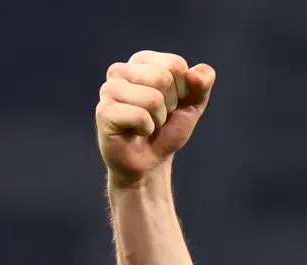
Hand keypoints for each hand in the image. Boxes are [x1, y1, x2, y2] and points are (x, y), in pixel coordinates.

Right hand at [96, 51, 215, 185]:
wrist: (151, 161)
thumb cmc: (168, 129)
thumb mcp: (193, 105)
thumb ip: (202, 84)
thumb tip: (198, 72)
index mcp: (142, 61)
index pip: (176, 65)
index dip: (182, 90)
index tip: (170, 103)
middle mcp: (121, 70)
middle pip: (163, 78)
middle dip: (169, 105)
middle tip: (157, 116)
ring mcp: (109, 90)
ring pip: (153, 98)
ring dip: (158, 119)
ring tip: (147, 124)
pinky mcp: (104, 111)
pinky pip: (140, 116)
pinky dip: (146, 129)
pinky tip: (136, 132)